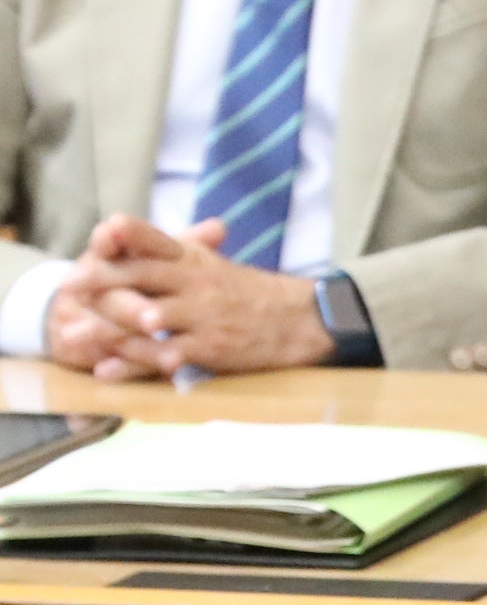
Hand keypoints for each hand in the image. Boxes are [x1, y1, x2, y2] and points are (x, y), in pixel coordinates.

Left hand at [58, 214, 333, 378]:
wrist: (301, 321)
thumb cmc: (251, 294)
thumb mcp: (212, 264)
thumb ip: (173, 254)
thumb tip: (123, 234)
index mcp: (194, 259)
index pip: (154, 238)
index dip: (125, 233)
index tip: (99, 234)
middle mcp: (196, 281)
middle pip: (139, 274)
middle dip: (100, 280)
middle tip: (68, 287)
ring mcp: (203, 314)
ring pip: (148, 316)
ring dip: (111, 325)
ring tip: (78, 334)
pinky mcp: (211, 347)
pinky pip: (167, 354)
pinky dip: (136, 363)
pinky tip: (109, 371)